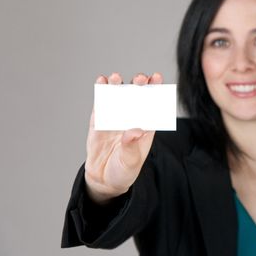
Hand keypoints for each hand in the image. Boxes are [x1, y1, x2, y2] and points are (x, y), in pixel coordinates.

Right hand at [84, 72, 162, 203]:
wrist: (103, 179)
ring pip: (118, 96)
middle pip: (137, 96)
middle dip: (139, 85)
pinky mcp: (99, 120)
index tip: (157, 77)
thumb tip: (135, 131)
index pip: (153, 104)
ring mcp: (115, 118)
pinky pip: (101, 104)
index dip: (156, 89)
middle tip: (140, 78)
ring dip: (118, 85)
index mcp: (145, 126)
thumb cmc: (124, 170)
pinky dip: (101, 91)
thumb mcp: (131, 161)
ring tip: (116, 77)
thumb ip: (132, 146)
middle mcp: (131, 118)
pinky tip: (102, 81)